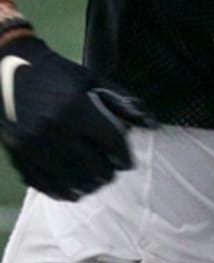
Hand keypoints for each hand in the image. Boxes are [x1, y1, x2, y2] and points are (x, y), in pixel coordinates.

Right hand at [0, 34, 154, 200]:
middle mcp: (55, 131)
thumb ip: (123, 102)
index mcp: (77, 109)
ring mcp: (34, 147)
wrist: (11, 71)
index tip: (128, 163)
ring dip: (86, 186)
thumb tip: (150, 124)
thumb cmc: (59, 74)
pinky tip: (72, 191)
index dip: (123, 156)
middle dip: (107, 173)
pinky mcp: (18, 156)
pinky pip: (42, 184)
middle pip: (90, 166)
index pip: (110, 142)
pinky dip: (60, 191)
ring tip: (96, 184)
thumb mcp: (93, 80)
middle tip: (112, 173)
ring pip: (67, 180)